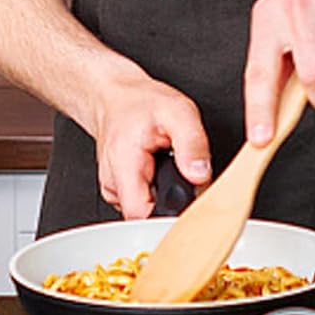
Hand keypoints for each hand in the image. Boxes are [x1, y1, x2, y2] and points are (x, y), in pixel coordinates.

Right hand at [89, 70, 211, 218]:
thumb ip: (192, 143)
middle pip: (148, 218)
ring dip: (167, 199)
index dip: (170, 218)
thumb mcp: (177, 111)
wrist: (115, 97)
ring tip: (171, 170)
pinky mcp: (121, 192)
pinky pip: (144, 205)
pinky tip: (160, 174)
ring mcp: (115, 190)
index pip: (142, 216)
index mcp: (124, 164)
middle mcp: (113, 182)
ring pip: (147, 213)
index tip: (189, 209)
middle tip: (186, 179)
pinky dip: (159, 194)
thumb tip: (201, 175)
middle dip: (176, 206)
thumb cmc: (140, 102)